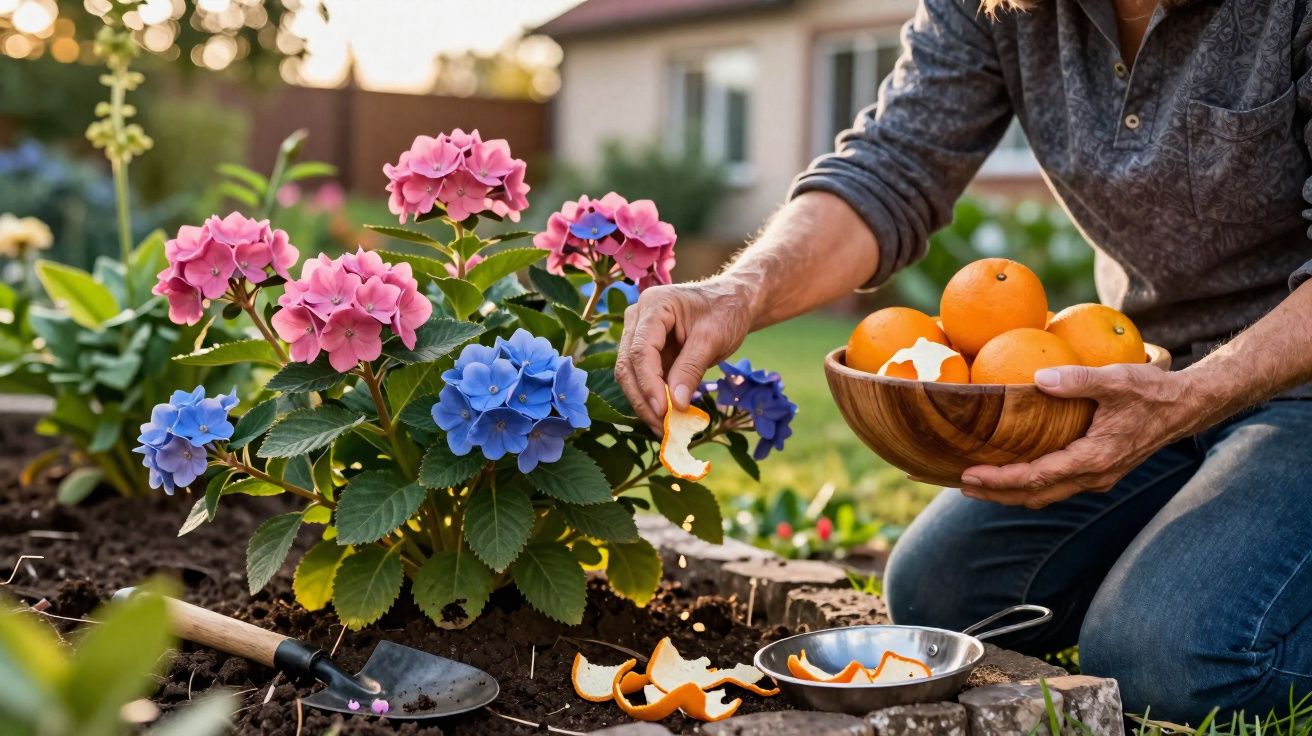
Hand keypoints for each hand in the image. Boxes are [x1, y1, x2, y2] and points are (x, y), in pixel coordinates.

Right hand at [616, 276, 755, 432]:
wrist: (732, 301)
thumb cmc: (726, 311)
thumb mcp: (713, 338)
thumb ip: (691, 369)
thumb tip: (676, 405)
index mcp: (653, 306)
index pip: (640, 351)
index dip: (649, 384)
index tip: (664, 412)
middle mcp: (637, 318)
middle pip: (628, 365)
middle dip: (643, 400)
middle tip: (664, 428)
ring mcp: (638, 334)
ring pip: (630, 375)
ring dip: (645, 404)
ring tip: (665, 428)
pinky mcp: (646, 351)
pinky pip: (642, 378)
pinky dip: (652, 399)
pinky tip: (666, 418)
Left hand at [957, 363, 1204, 508]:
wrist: (1186, 407)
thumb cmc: (1151, 391)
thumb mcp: (1116, 379)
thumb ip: (1078, 378)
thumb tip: (1039, 377)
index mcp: (1094, 458)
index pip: (1037, 476)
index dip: (1000, 479)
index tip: (969, 474)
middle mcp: (1094, 476)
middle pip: (1035, 495)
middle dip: (996, 493)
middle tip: (960, 484)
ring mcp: (1098, 478)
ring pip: (1046, 495)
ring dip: (1010, 493)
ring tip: (977, 485)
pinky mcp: (1099, 472)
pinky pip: (1057, 486)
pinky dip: (1030, 485)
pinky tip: (1012, 473)